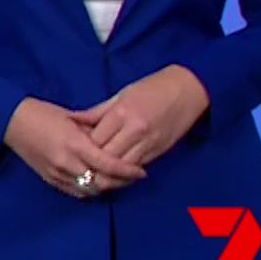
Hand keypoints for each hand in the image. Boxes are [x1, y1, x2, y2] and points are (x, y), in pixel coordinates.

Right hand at [3, 97, 145, 198]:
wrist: (10, 121)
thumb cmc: (42, 113)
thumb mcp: (72, 119)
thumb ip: (94, 132)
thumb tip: (117, 141)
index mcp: (73, 143)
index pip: (108, 164)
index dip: (127, 171)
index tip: (141, 171)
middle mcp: (66, 162)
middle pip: (102, 182)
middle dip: (121, 182)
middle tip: (134, 177)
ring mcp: (56, 173)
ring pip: (90, 190)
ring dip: (107, 188)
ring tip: (119, 181)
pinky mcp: (49, 179)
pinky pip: (76, 192)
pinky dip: (91, 190)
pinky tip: (99, 184)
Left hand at [72, 66, 210, 167]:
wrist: (189, 90)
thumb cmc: (152, 88)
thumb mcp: (121, 95)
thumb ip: (97, 112)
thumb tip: (71, 120)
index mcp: (122, 113)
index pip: (95, 139)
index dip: (82, 146)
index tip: (74, 146)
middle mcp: (135, 131)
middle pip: (106, 156)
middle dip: (92, 161)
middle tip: (82, 162)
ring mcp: (149, 143)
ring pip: (121, 167)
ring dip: (108, 170)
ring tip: (96, 169)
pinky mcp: (159, 151)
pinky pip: (137, 167)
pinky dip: (124, 170)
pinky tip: (115, 170)